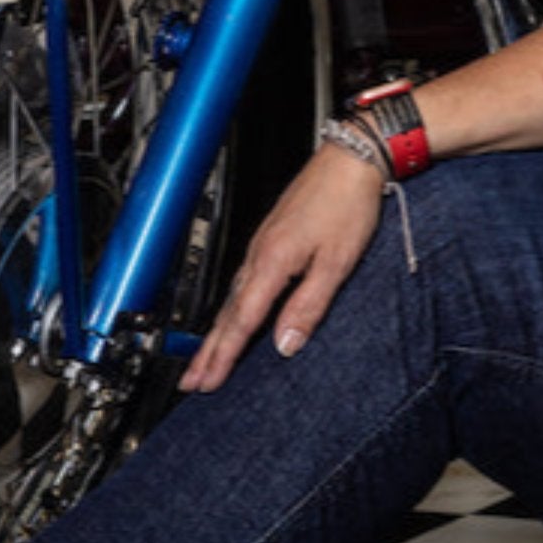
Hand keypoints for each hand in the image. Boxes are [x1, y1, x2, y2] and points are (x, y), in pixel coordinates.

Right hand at [179, 145, 384, 394]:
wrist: (351, 160)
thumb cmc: (347, 203)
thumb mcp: (336, 262)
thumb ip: (309, 306)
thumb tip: (286, 344)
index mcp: (273, 261)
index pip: (242, 321)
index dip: (224, 355)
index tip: (209, 382)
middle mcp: (259, 254)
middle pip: (227, 314)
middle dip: (208, 352)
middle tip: (192, 382)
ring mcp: (261, 245)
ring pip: (231, 298)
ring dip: (216, 333)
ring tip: (204, 359)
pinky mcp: (270, 239)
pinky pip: (242, 282)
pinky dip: (231, 308)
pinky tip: (232, 317)